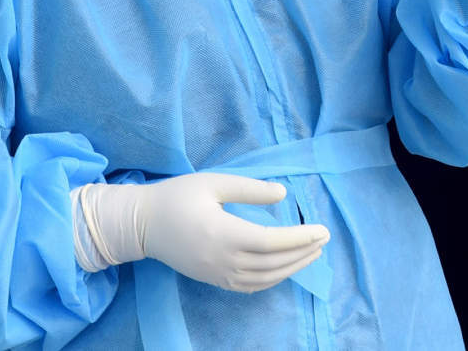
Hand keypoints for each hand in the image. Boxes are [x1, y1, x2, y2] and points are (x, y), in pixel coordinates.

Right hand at [74, 174, 328, 292]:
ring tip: (312, 253)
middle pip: (274, 263)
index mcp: (223, 233)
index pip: (272, 241)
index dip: (300, 237)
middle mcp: (223, 259)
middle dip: (303, 252)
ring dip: (293, 268)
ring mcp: (219, 274)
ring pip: (266, 278)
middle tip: (324, 239)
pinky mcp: (215, 280)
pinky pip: (251, 286)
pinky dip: (274, 278)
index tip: (322, 229)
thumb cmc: (177, 197)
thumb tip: (283, 194)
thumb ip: (249, 189)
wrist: (143, 224)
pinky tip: (285, 267)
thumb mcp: (212, 182)